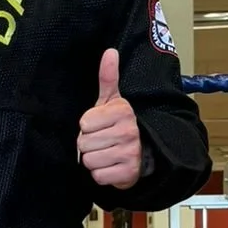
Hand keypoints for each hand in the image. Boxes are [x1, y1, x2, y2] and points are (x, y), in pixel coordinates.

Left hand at [77, 48, 144, 188]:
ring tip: (107, 153)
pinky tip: (111, 166)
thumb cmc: (120, 125)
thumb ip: (108, 77)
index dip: (87, 127)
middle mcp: (128, 131)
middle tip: (103, 141)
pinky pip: (98, 176)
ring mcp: (129, 153)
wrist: (143, 153)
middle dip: (89, 144)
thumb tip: (110, 52)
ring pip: (89, 161)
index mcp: (122, 111)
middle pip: (83, 143)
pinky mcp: (128, 174)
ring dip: (94, 160)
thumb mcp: (113, 100)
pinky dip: (101, 174)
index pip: (83, 123)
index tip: (100, 126)